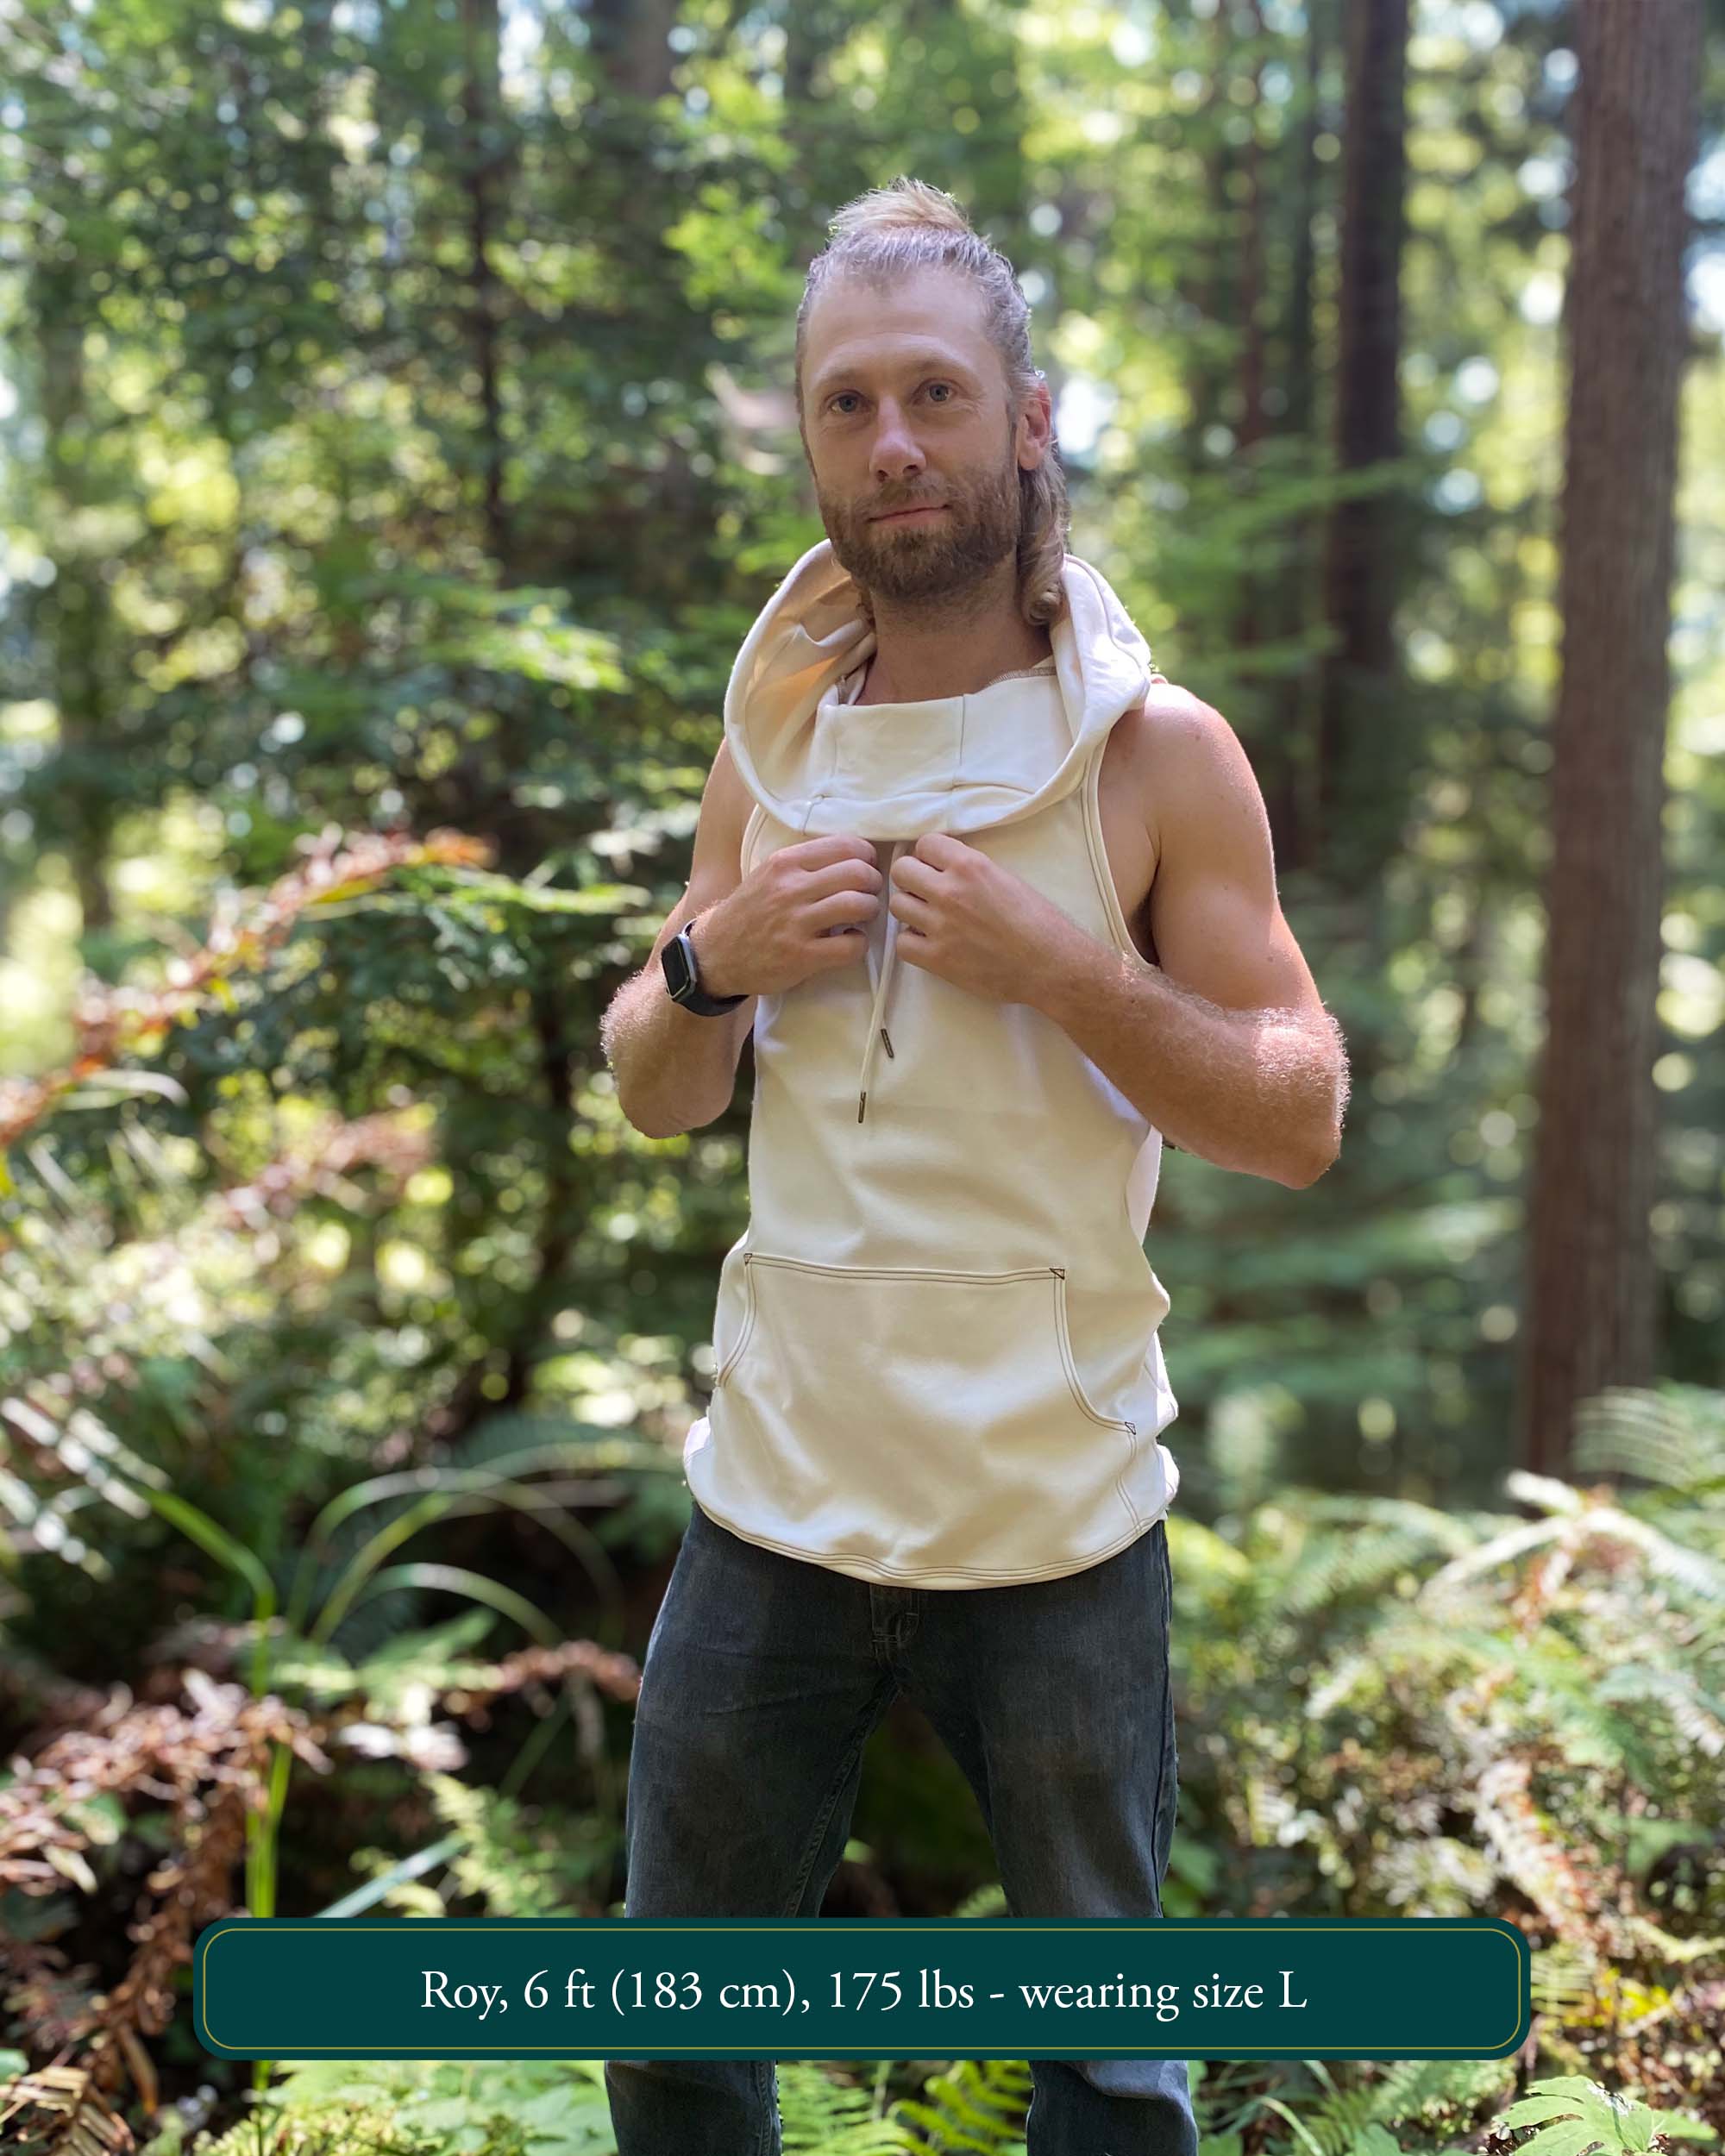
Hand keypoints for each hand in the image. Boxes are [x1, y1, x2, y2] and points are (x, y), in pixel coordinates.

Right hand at [697, 835, 883, 996]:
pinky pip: (851, 946)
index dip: (866, 857)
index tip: (865, 869)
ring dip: (869, 911)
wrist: (716, 954)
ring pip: (858, 905)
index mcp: (785, 862)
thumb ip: (805, 862)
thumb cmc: (750, 912)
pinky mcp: (801, 956)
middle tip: (868, 894)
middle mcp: (790, 888)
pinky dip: (859, 944)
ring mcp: (795, 923)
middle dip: (873, 883)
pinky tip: (850, 942)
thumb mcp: (768, 874)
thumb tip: (854, 854)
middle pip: (858, 873)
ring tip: (861, 917)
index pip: (845, 845)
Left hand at [886, 832, 1083, 1004]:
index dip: (930, 856)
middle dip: (913, 879)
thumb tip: (944, 867)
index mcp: (970, 866)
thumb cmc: (1039, 921)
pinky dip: (913, 942)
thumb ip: (971, 870)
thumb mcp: (1006, 878)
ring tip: (930, 919)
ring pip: (897, 905)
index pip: (924, 844)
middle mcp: (950, 891)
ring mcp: (940, 926)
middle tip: (928, 892)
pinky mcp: (937, 958)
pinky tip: (931, 943)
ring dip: (911, 910)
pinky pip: (902, 943)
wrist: (1051, 965)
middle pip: (901, 871)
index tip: (937, 868)